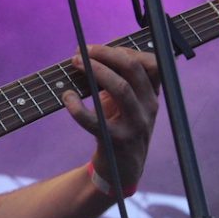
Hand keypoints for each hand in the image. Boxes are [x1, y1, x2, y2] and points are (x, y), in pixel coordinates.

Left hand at [63, 45, 159, 189]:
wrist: (121, 168)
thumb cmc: (119, 126)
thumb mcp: (126, 102)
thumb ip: (117, 78)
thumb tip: (93, 52)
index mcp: (151, 95)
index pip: (150, 63)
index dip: (124, 50)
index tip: (100, 49)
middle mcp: (148, 107)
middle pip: (133, 70)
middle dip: (106, 54)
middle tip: (83, 51)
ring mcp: (135, 125)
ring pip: (121, 89)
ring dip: (96, 71)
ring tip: (76, 63)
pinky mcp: (116, 141)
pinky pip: (95, 120)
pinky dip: (77, 106)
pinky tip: (67, 96)